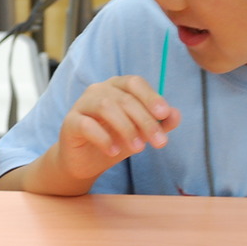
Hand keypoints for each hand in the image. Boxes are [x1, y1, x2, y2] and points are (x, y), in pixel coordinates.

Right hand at [52, 75, 180, 182]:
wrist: (85, 162)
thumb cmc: (114, 141)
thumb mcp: (141, 134)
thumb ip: (159, 124)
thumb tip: (176, 114)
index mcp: (116, 87)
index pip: (134, 83)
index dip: (150, 96)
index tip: (164, 114)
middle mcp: (98, 90)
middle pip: (124, 98)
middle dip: (145, 120)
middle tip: (160, 143)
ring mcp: (82, 105)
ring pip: (106, 107)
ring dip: (127, 128)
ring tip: (138, 149)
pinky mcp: (70, 122)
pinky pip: (86, 125)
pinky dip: (103, 138)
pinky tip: (114, 152)